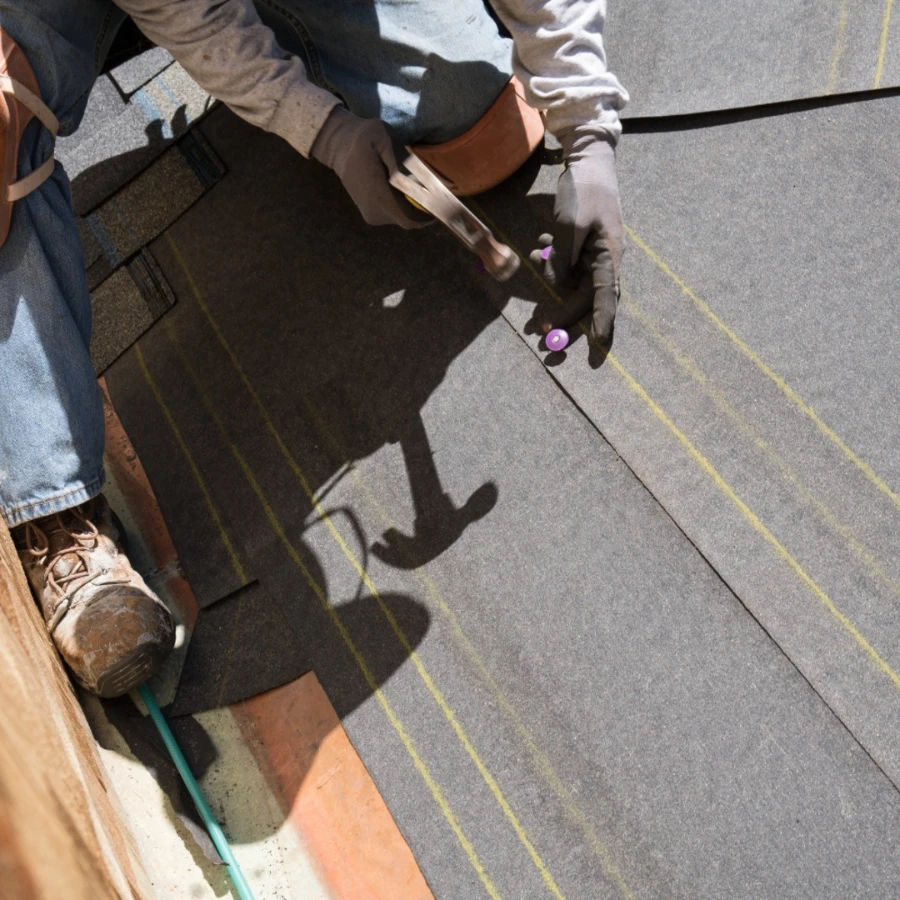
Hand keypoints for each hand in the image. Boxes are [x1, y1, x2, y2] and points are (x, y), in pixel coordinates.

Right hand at [310, 107, 430, 228]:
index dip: (428, 216)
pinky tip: (404, 189)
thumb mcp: (383, 138)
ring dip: (413, 206)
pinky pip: (394, 215)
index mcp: (378, 194)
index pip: (409, 219)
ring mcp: (371, 215)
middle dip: (423, 208)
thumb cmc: (363, 138)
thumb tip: (418, 181)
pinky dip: (403, 206)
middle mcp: (374, 211)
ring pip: (402, 218)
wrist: (338, 146)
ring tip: (417, 186)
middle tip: (434, 190)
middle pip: (409, 220)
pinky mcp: (371, 214)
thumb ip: (401, 160)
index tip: (442, 204)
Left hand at [532, 135, 622, 345]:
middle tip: (542, 332)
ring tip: (534, 269)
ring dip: (552, 280)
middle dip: (564, 312)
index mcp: (609, 254)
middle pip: (585, 295)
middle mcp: (604, 258)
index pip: (606, 294)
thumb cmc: (585, 190)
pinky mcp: (582, 244)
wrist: (589, 161)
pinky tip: (540, 242)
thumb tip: (556, 284)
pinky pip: (567, 263)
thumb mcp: (570, 225)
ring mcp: (593, 252)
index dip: (603, 319)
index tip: (598, 343)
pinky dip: (552, 259)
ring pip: (572, 281)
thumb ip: (563, 257)